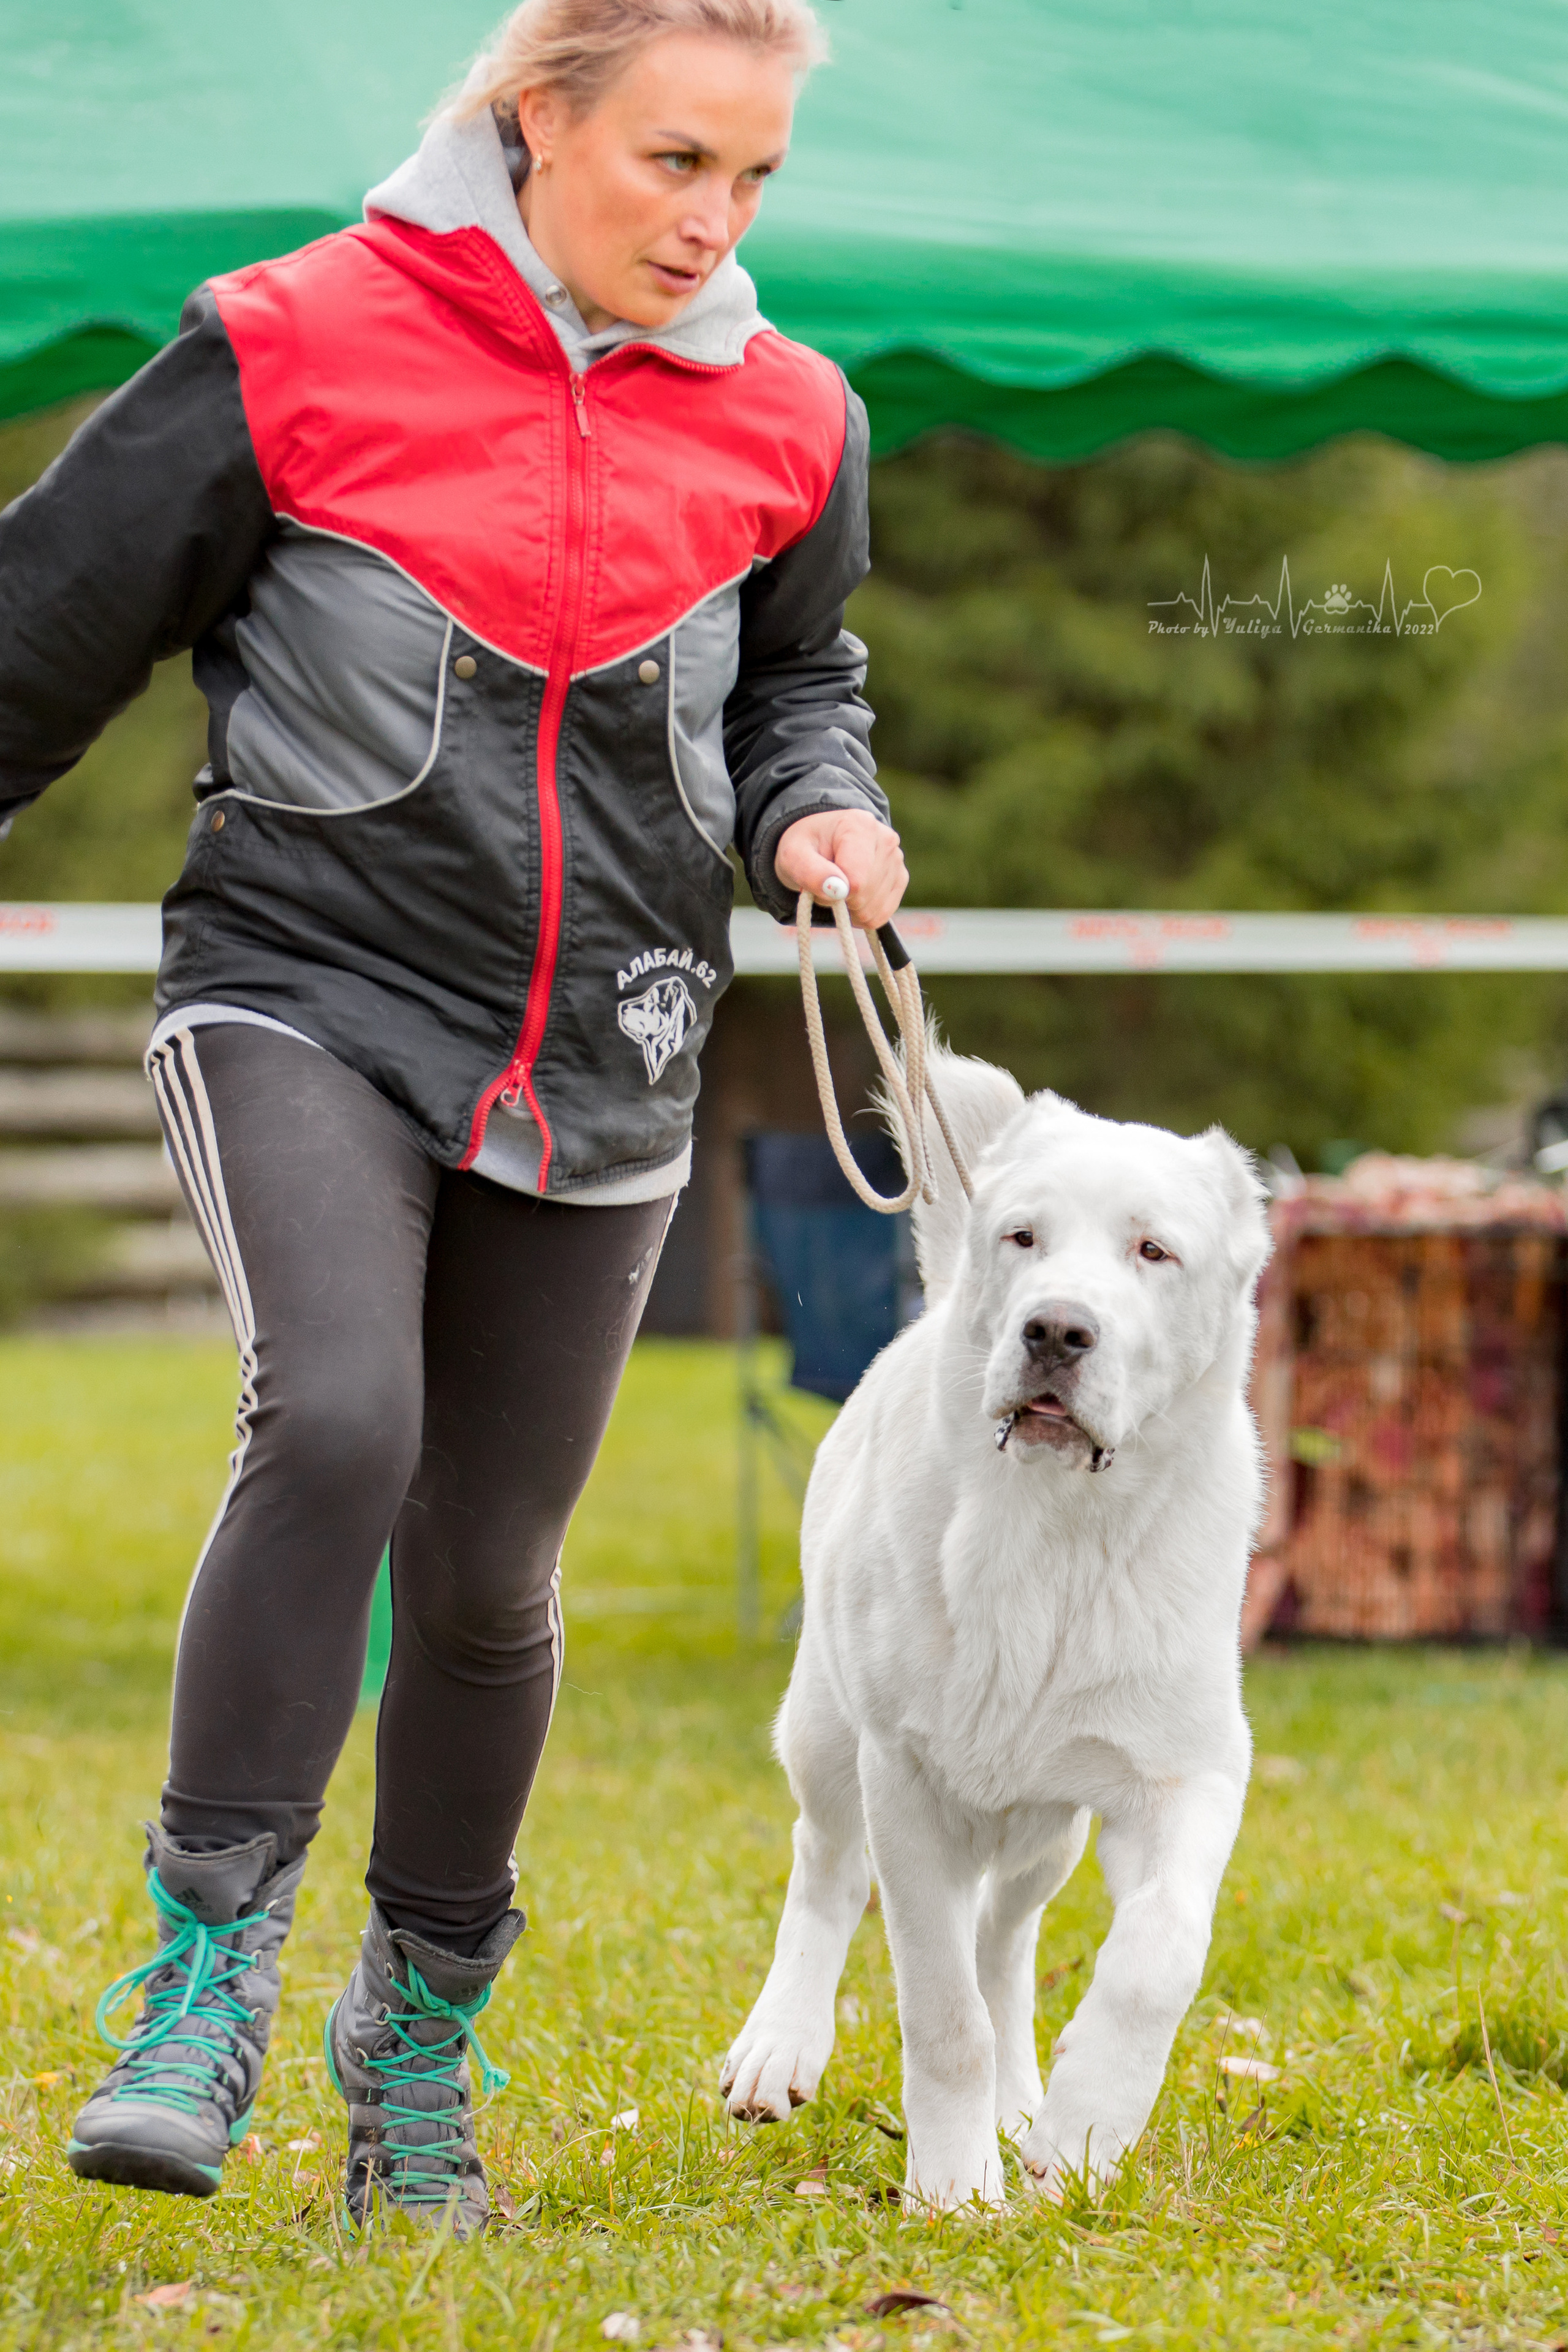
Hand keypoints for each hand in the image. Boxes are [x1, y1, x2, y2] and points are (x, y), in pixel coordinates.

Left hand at [774, 809, 908, 929]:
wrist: (821, 842)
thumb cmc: (806, 847)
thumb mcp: (793, 855)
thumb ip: (810, 871)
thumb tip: (837, 890)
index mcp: (860, 826)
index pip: (856, 880)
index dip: (834, 893)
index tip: (820, 882)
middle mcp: (886, 839)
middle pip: (866, 896)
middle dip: (841, 900)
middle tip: (827, 884)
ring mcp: (897, 859)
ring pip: (874, 910)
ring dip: (850, 908)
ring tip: (839, 887)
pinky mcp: (901, 877)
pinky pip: (882, 914)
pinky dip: (863, 914)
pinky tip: (852, 896)